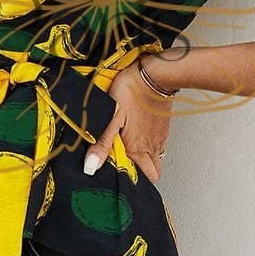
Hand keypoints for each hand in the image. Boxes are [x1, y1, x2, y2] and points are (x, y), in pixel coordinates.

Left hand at [83, 56, 173, 184]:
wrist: (153, 75)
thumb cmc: (131, 92)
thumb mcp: (110, 117)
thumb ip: (101, 143)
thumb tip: (90, 167)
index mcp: (138, 148)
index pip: (143, 178)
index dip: (132, 181)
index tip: (119, 175)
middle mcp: (151, 146)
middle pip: (153, 173)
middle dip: (143, 175)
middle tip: (126, 166)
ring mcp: (160, 137)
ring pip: (157, 159)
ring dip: (146, 160)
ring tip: (131, 151)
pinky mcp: (163, 126)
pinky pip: (159, 145)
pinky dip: (150, 146)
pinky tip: (139, 135)